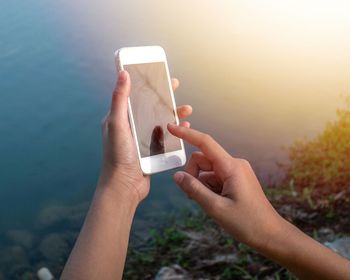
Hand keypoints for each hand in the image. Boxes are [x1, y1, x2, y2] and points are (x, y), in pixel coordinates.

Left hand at [98, 70, 191, 202]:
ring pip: (161, 121)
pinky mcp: (151, 150)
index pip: (135, 95)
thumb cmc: (117, 156)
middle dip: (163, 97)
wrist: (124, 187)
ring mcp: (142, 139)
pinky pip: (166, 137)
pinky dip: (176, 131)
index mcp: (120, 118)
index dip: (146, 84)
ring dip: (174, 113)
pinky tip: (185, 128)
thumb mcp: (117, 124)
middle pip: (150, 106)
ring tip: (187, 110)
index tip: (158, 75)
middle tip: (175, 87)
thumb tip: (123, 73)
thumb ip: (119, 99)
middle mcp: (131, 127)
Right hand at [167, 124, 285, 250]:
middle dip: (192, 175)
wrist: (270, 234)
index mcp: (231, 166)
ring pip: (207, 170)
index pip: (205, 143)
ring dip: (200, 184)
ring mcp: (236, 172)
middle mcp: (234, 164)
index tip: (171, 127)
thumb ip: (194, 190)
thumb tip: (176, 176)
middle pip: (202, 160)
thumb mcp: (216, 208)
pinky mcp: (236, 179)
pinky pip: (214, 178)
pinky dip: (208, 188)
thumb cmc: (247, 222)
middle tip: (192, 196)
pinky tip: (214, 203)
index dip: (186, 134)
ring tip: (208, 204)